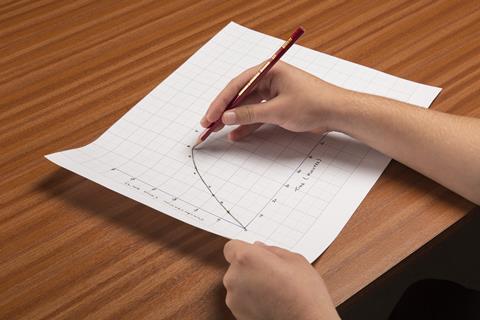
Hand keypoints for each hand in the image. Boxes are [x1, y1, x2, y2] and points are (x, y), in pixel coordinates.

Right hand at [201, 61, 350, 139]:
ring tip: (219, 131)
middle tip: (208, 124)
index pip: (238, 84)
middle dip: (225, 111)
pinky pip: (258, 113)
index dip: (221, 101)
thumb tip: (227, 116)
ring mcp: (274, 92)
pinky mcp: (279, 105)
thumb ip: (250, 114)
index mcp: (269, 71)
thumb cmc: (313, 104)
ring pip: (248, 106)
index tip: (210, 116)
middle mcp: (269, 79)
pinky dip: (249, 124)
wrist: (338, 112)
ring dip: (234, 119)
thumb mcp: (277, 111)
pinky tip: (237, 134)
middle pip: (240, 95)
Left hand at [223, 240, 339, 319]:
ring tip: (272, 290)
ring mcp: (233, 298)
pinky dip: (251, 300)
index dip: (244, 250)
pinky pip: (241, 300)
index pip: (231, 247)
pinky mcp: (237, 314)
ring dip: (250, 284)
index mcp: (246, 258)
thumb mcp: (294, 260)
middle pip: (235, 266)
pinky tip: (270, 303)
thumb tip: (259, 248)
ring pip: (238, 284)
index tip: (256, 255)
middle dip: (249, 267)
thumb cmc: (304, 293)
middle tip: (272, 273)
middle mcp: (234, 277)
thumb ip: (271, 250)